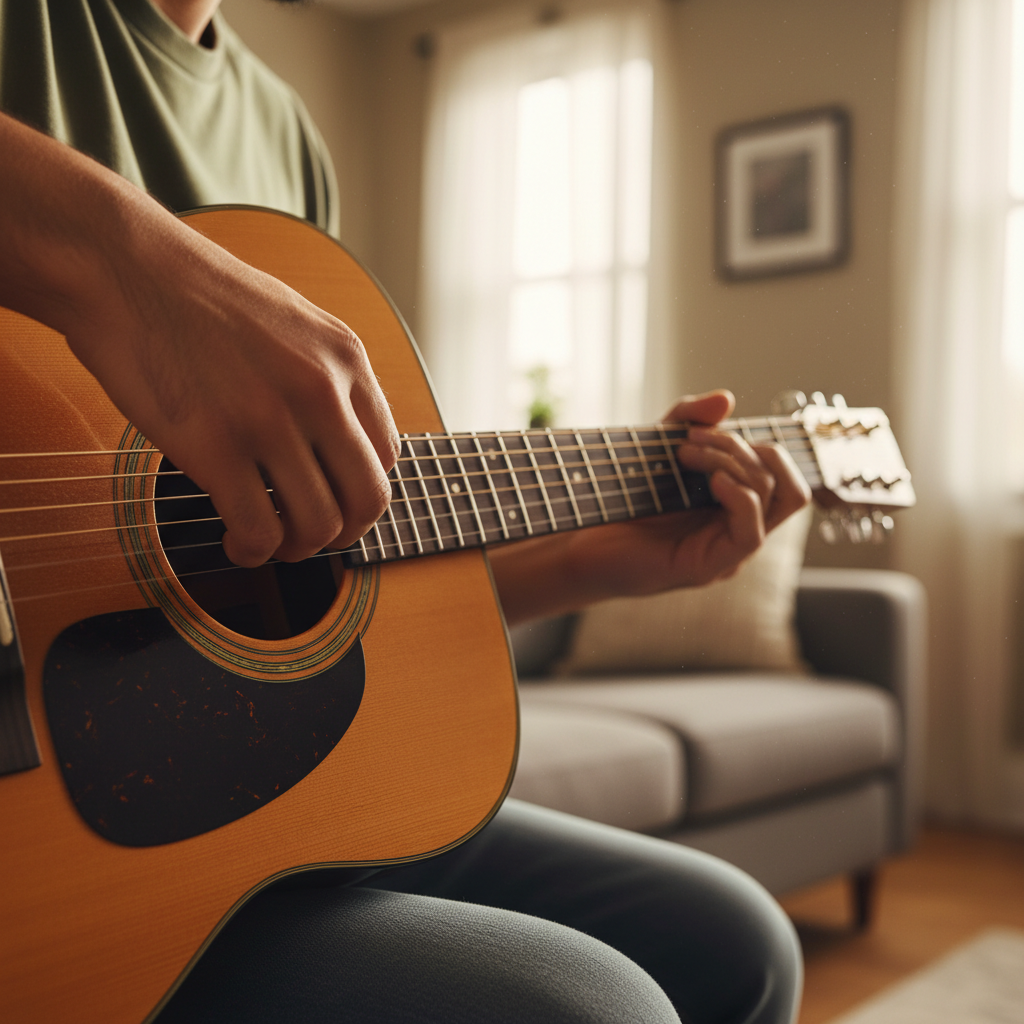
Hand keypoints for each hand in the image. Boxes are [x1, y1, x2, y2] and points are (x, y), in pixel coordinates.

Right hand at [71, 228, 399, 566]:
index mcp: (345, 358)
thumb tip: (340, 442)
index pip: (387, 455)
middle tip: (311, 536)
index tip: (332, 499)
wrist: (125, 268)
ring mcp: (270, 419)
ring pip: (319, 524)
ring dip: (297, 549)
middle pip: (368, 499)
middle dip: (344, 533)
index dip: (360, 491)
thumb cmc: (199, 295)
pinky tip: (237, 543)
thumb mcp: (294, 321)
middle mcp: (320, 390)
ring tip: (269, 541)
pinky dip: (253, 552)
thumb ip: (327, 376)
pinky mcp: (215, 446)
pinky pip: (259, 530)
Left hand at [489, 390, 809, 623]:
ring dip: (734, 465)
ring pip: (775, 501)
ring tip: (685, 455)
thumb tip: (726, 399)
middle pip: (784, 482)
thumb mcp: (655, 449)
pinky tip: (711, 482)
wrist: (581, 543)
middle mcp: (738, 529)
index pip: (779, 472)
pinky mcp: (709, 567)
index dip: (754, 443)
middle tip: (688, 442)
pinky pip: (751, 534)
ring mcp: (727, 551)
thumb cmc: (620, 501)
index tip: (699, 430)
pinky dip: (740, 498)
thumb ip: (687, 421)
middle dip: (740, 448)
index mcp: (735, 505)